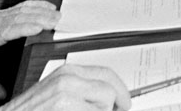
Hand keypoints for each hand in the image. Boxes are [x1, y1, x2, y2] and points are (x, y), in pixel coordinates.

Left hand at [0, 0, 60, 98]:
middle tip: (56, 22)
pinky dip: (37, 4)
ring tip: (57, 15)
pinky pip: (23, 6)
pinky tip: (48, 7)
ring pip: (22, 10)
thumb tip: (1, 93)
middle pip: (18, 18)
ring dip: (41, 11)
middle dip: (39, 18)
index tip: (38, 27)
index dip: (22, 28)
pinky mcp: (4, 13)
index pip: (4, 31)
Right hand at [2, 65, 130, 110]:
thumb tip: (110, 101)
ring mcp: (65, 91)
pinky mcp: (63, 103)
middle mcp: (68, 77)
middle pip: (109, 90)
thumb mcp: (56, 99)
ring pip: (105, 103)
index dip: (120, 91)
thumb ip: (81, 94)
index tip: (125, 102)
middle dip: (112, 107)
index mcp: (67, 73)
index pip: (106, 74)